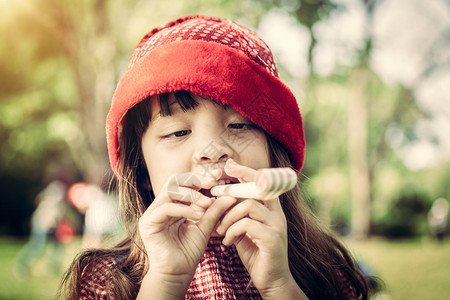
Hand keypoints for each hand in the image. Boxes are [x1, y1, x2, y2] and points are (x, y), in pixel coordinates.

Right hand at [138, 172, 235, 297]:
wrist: (177, 274)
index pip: (183, 182)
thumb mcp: (205, 228)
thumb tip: (229, 197)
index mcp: (173, 205)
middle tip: (212, 183)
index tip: (217, 177)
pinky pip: (166, 208)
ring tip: (206, 205)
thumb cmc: (189, 252)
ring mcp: (152, 213)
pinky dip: (184, 209)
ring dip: (191, 195)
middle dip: (194, 180)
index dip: (199, 177)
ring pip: (170, 191)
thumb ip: (214, 212)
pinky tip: (197, 215)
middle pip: (174, 181)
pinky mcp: (148, 222)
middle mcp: (160, 206)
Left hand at [216, 160, 306, 298]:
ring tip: (220, 230)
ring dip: (229, 216)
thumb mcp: (245, 232)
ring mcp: (276, 225)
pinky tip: (227, 242)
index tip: (230, 166)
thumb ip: (238, 217)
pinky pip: (247, 224)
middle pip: (257, 189)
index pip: (262, 182)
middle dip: (234, 188)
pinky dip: (232, 231)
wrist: (272, 282)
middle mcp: (277, 214)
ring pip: (249, 205)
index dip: (246, 172)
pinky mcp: (272, 238)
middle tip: (215, 196)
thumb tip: (221, 203)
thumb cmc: (257, 255)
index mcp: (271, 210)